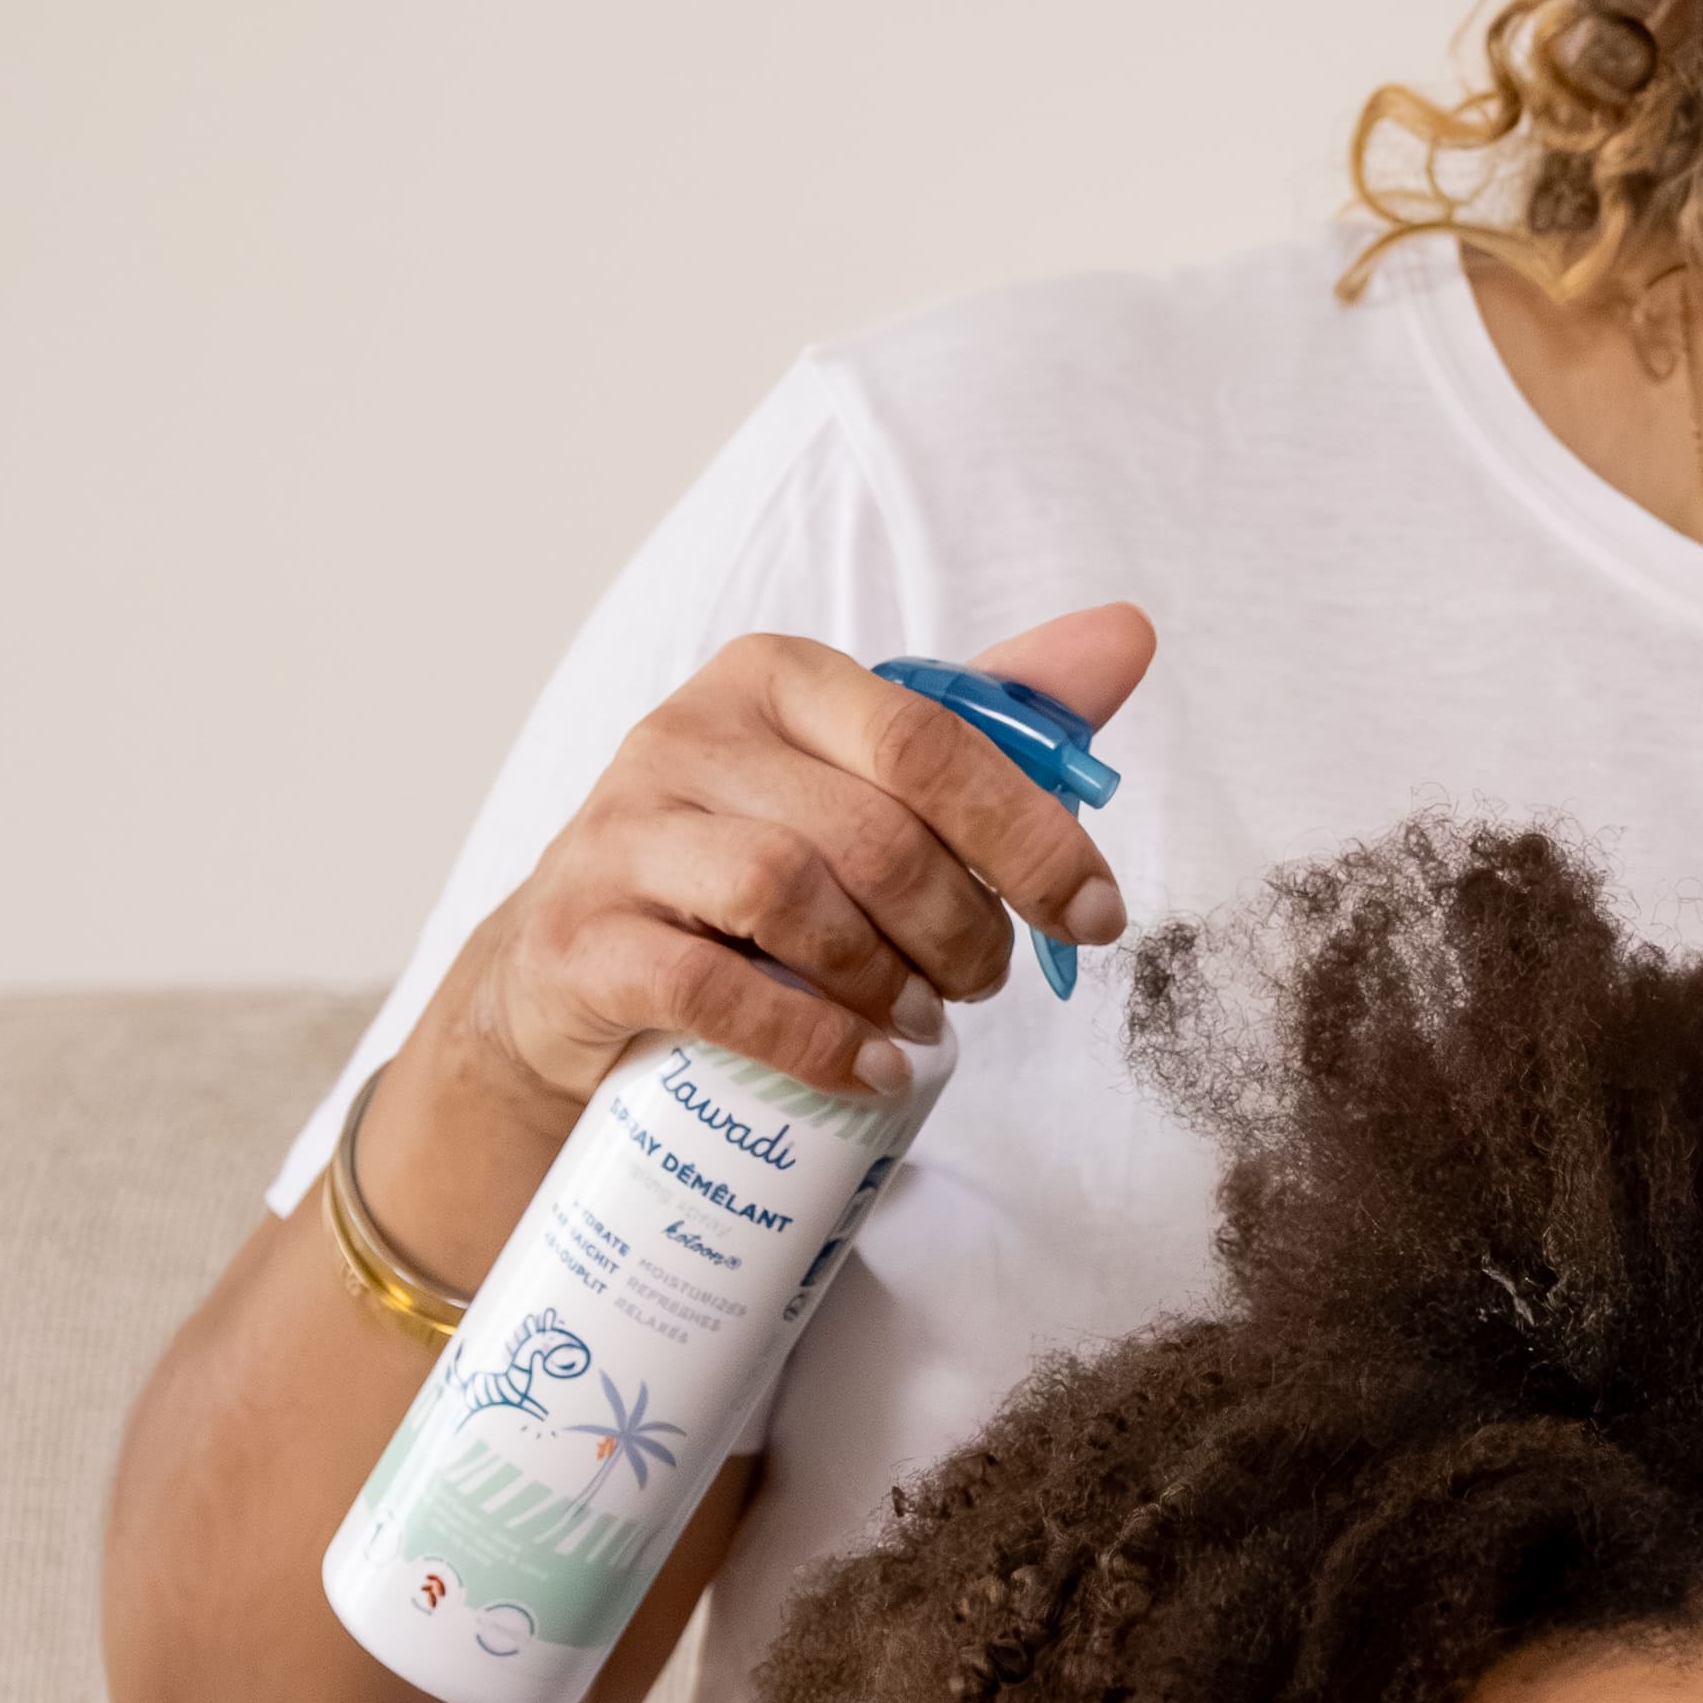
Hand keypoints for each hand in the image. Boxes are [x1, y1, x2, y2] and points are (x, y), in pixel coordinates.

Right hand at [444, 605, 1154, 1139]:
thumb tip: (1127, 635)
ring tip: (925, 1020)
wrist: (575, 968)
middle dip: (963, 927)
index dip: (1029, 837)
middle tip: (983, 983)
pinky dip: (815, 1039)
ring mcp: (623, 837)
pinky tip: (871, 1067)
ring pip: (791, 898)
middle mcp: (688, 735)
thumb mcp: (861, 783)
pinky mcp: (584, 941)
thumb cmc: (747, 863)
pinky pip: (715, 989)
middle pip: (873, 833)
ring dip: (890, 979)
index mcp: (775, 680)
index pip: (928, 741)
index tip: (1092, 916)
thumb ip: (988, 723)